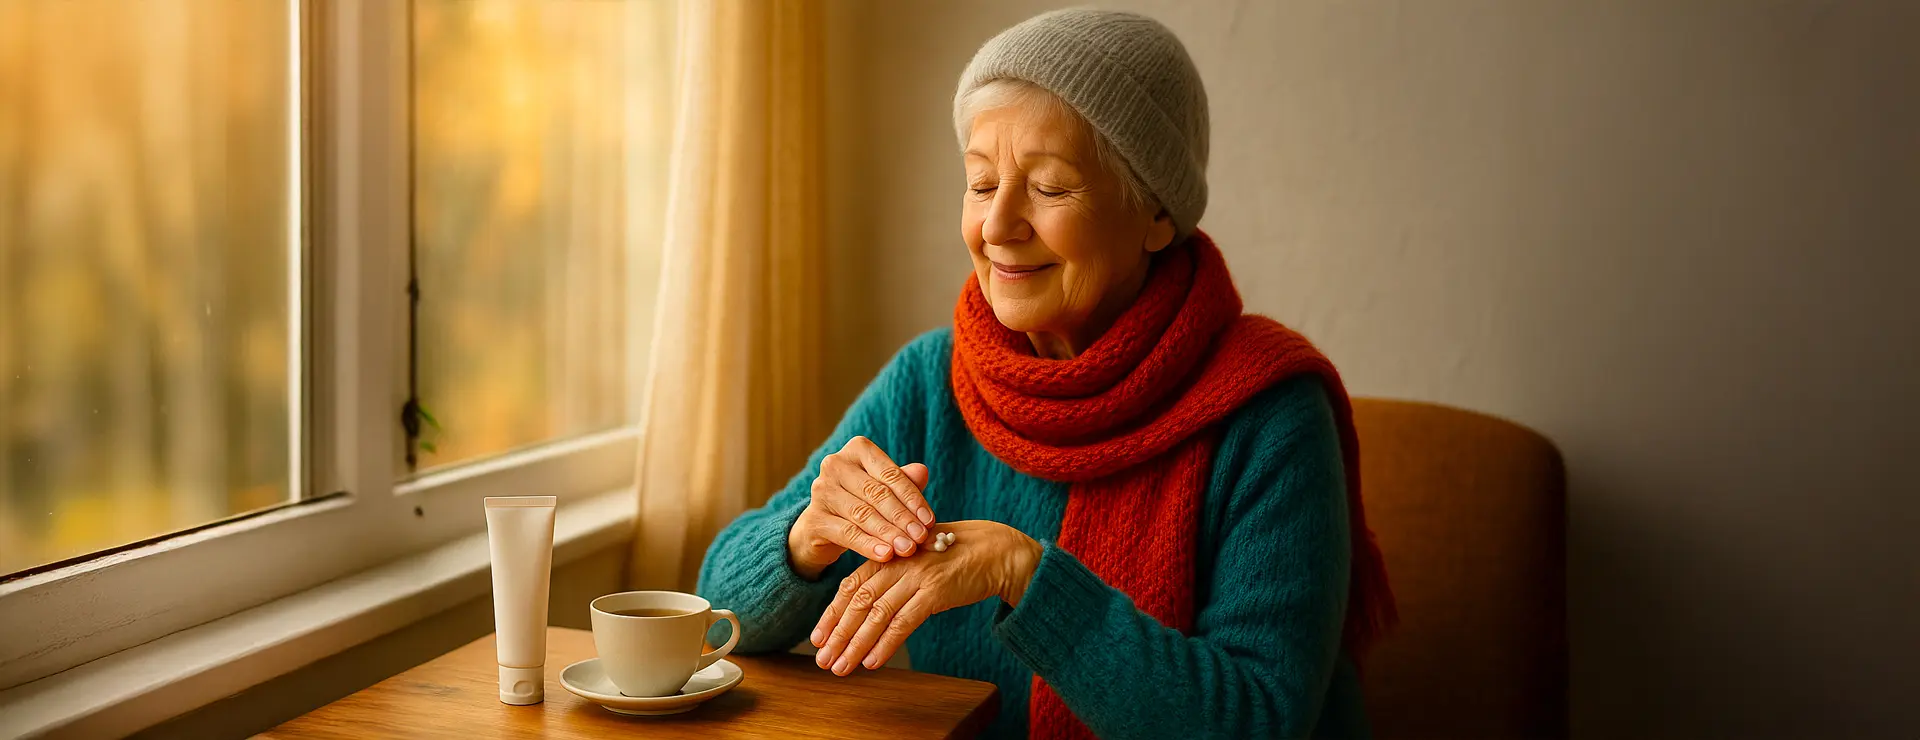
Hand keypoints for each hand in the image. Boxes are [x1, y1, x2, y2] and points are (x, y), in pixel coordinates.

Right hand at [786, 436, 936, 580]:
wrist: (823, 528)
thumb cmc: (861, 502)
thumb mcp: (884, 490)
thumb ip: (903, 482)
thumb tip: (923, 471)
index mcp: (857, 450)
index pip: (890, 474)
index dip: (912, 498)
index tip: (929, 520)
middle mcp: (835, 464)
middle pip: (877, 493)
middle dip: (902, 517)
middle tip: (921, 537)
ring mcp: (821, 490)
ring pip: (862, 514)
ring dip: (889, 533)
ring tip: (907, 548)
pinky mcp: (814, 518)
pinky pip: (847, 533)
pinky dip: (869, 545)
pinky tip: (885, 555)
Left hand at [811, 520, 1041, 675]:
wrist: (1000, 551)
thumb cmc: (960, 555)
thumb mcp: (919, 559)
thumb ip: (894, 574)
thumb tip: (869, 603)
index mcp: (891, 552)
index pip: (850, 585)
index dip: (831, 613)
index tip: (818, 637)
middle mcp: (899, 561)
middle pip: (857, 601)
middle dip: (837, 633)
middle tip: (822, 659)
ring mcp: (917, 575)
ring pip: (876, 614)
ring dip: (855, 644)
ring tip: (841, 667)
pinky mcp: (936, 591)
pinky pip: (904, 622)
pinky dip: (886, 644)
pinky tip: (872, 662)